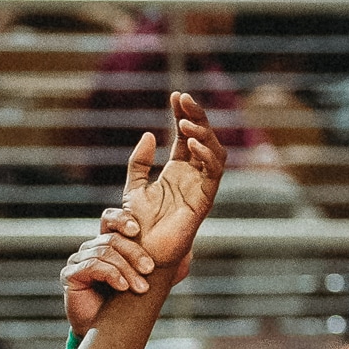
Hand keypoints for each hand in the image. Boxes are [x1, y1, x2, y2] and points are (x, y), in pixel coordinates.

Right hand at [62, 221, 157, 334]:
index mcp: (107, 244)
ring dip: (126, 270)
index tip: (138, 230)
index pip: (110, 219)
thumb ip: (165, 267)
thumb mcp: (150, 283)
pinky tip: (122, 287)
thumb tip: (188, 253)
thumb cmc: (125, 307)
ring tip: (139, 288)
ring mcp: (79, 260)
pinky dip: (111, 274)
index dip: (122, 219)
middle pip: (113, 238)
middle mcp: (91, 248)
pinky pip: (92, 266)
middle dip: (135, 253)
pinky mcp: (70, 274)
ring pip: (105, 252)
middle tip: (150, 270)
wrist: (104, 334)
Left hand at [112, 91, 225, 271]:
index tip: (176, 95)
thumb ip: (140, 162)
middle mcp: (192, 176)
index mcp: (178, 170)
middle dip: (196, 115)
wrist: (141, 254)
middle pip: (203, 137)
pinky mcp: (204, 200)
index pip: (186, 134)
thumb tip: (150, 135)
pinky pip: (213, 173)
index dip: (183, 113)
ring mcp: (200, 187)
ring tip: (185, 122)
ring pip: (214, 151)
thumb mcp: (133, 187)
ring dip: (203, 133)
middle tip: (183, 99)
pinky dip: (206, 155)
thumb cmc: (138, 227)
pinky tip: (192, 143)